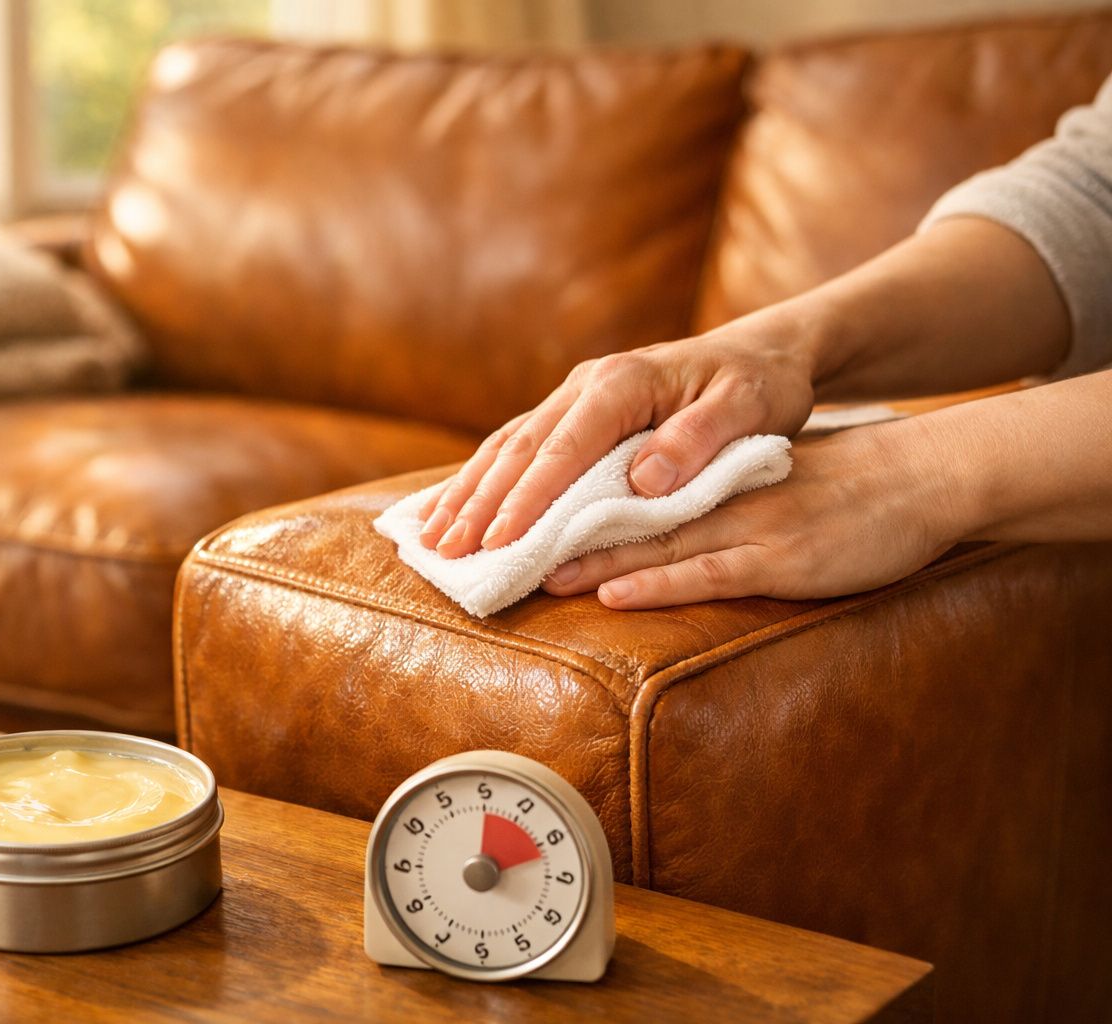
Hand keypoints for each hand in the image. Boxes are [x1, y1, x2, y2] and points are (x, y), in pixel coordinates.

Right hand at [418, 320, 817, 558]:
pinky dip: (481, 480)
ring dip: (467, 493)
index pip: (563, 449)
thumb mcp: (750, 407)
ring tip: (430, 539)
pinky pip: (516, 447)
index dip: (528, 499)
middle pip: (519, 449)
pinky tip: (452, 508)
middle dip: (478, 504)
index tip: (499, 542)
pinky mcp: (573, 413)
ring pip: (506, 447)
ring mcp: (574, 397)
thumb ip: (699, 439)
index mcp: (622, 384)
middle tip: (445, 552)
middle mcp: (586, 385)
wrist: (762, 353)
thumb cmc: (760, 384)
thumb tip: (644, 480)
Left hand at [540, 421, 960, 608]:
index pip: (622, 487)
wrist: (922, 474)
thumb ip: (708, 495)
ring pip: (651, 541)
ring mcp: (745, 526)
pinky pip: (707, 572)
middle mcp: (715, 496)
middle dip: (558, 534)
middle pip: (621, 515)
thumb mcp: (762, 480)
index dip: (565, 504)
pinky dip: (655, 582)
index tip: (514, 519)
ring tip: (533, 574)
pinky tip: (611, 593)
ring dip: (588, 560)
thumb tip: (653, 520)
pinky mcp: (780, 558)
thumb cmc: (841, 484)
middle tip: (501, 552)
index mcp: (708, 476)